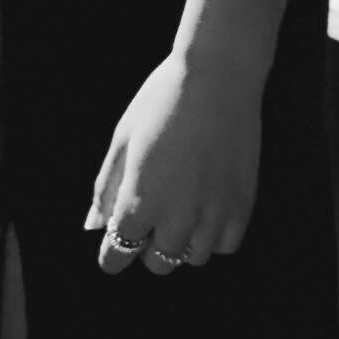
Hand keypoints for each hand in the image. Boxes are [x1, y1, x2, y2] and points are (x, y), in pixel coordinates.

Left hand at [83, 52, 263, 278]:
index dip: (112, 253)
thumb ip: (106, 187)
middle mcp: (177, 217)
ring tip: (182, 204)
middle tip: (152, 211)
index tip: (115, 243)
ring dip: (182, 241)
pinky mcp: (243, 205)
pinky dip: (214, 235)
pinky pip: (226, 244)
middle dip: (147, 245)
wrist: (219, 74)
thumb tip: (95, 225)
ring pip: (193, 258)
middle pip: (157, 263)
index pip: (118, 256)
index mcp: (141, 201)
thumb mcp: (123, 137)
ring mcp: (214, 214)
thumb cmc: (164, 99)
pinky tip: (208, 207)